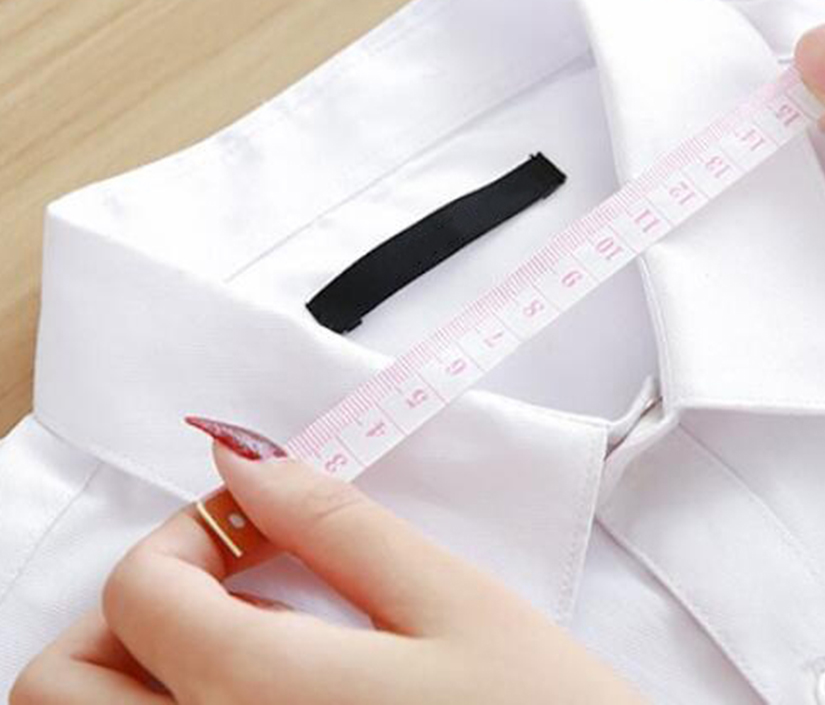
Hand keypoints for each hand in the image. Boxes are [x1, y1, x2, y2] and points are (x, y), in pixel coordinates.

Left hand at [12, 443, 646, 704]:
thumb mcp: (450, 601)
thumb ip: (334, 521)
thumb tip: (244, 456)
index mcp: (260, 696)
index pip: (139, 589)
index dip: (194, 527)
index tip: (259, 522)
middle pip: (63, 684)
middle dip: (131, 605)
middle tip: (226, 579)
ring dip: (132, 666)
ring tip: (229, 635)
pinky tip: (252, 691)